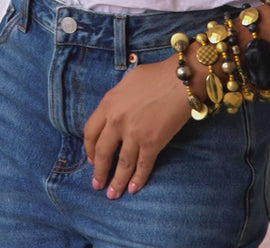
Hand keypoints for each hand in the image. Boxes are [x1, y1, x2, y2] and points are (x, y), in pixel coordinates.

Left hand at [84, 54, 190, 198]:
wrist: (180, 80)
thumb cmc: (157, 75)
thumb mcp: (128, 82)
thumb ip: (118, 99)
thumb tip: (115, 110)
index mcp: (108, 103)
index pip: (91, 131)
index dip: (89, 148)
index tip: (91, 158)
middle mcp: (117, 121)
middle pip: (103, 152)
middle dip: (99, 171)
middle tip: (97, 184)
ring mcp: (134, 134)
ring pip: (122, 164)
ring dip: (116, 182)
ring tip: (113, 194)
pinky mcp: (152, 143)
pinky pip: (143, 166)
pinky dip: (138, 179)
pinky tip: (133, 189)